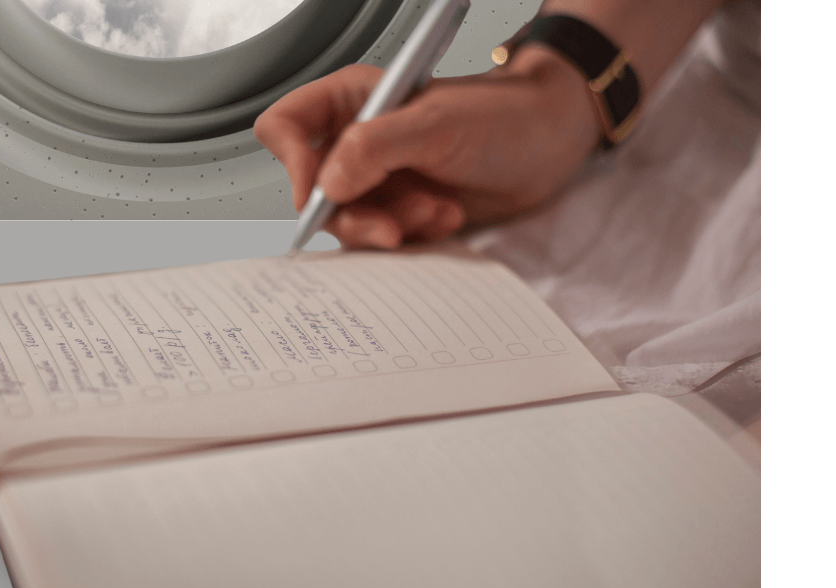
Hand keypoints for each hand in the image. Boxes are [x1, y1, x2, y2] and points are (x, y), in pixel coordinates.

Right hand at [254, 47, 600, 248]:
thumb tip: (326, 185)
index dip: (293, 163)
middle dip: (357, 213)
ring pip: (350, 222)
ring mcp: (378, 179)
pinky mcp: (400, 209)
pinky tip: (446, 215)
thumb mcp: (436, 124)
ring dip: (393, 225)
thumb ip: (374, 148)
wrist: (549, 145)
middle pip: (314, 191)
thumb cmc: (502, 116)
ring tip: (435, 209)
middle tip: (395, 222)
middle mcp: (356, 141)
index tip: (321, 193)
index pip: (286, 127)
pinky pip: (383, 239)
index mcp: (351, 101)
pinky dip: (414, 235)